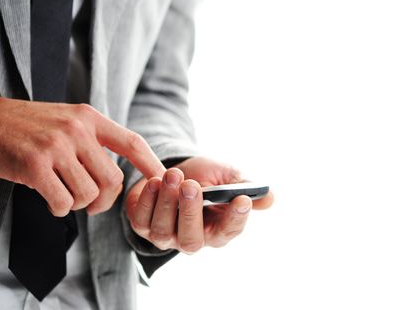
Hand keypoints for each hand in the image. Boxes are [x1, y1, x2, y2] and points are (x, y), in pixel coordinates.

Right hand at [0, 97, 164, 215]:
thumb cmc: (31, 126)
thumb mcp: (68, 120)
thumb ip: (94, 141)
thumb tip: (117, 177)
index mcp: (89, 117)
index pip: (131, 142)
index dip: (151, 163)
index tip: (162, 178)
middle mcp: (77, 130)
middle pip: (112, 179)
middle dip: (105, 200)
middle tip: (92, 204)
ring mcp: (56, 147)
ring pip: (88, 194)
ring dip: (77, 204)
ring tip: (63, 194)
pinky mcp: (35, 166)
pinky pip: (62, 202)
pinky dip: (59, 208)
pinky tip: (50, 200)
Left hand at [125, 157, 273, 252]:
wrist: (174, 171)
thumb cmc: (205, 177)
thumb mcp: (225, 176)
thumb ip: (243, 185)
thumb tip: (270, 198)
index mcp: (218, 229)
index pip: (229, 231)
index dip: (236, 219)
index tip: (242, 199)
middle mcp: (193, 238)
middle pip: (192, 241)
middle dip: (190, 212)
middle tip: (192, 185)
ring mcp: (166, 236)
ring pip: (163, 231)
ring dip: (167, 202)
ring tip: (173, 175)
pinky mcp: (143, 226)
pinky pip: (141, 220)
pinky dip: (147, 201)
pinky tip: (155, 180)